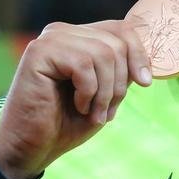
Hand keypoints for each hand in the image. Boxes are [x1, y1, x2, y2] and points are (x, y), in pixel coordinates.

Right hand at [0, 20, 151, 178]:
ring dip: (105, 92)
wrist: (31, 148)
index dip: (139, 54)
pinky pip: (83, 64)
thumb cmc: (66, 123)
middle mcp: (63, 32)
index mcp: (79, 38)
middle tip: (107, 112)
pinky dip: (88, 91)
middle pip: (116, 43)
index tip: (145, 83)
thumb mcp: (105, 93)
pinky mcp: (38, 52)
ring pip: (104, 53)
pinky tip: (78, 106)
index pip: (121, 29)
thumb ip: (121, 70)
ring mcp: (50, 39)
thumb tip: (147, 54)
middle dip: (120, 83)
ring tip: (94, 113)